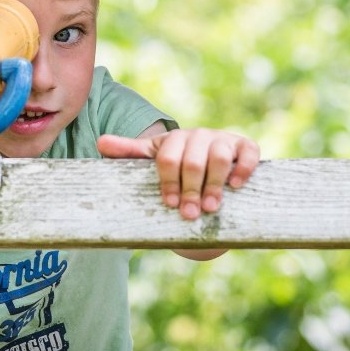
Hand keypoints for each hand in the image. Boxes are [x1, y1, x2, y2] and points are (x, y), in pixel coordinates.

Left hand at [98, 127, 258, 219]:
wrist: (208, 163)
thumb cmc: (176, 164)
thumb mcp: (152, 158)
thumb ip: (128, 152)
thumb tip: (101, 143)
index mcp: (174, 139)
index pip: (168, 158)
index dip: (168, 182)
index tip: (168, 203)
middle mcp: (199, 136)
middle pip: (193, 161)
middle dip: (190, 190)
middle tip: (190, 214)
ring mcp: (223, 140)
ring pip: (219, 157)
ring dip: (215, 184)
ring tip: (211, 207)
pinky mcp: (245, 146)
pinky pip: (248, 153)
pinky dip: (243, 168)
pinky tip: (236, 186)